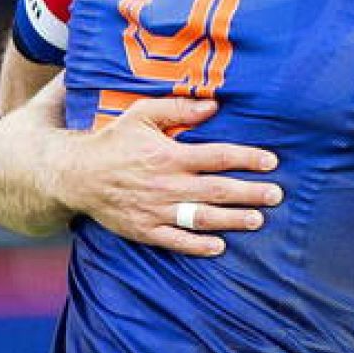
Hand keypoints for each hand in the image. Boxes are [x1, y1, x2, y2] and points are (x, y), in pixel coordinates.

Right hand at [55, 96, 282, 256]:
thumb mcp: (141, 114)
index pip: (218, 157)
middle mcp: (168, 185)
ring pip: (203, 218)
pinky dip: (199, 246)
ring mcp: (157, 211)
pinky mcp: (146, 230)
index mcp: (170, 155)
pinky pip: (177, 241)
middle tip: (276, 195)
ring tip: (258, 219)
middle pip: (218, 190)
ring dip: (233, 220)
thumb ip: (177, 109)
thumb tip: (213, 106)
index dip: (247, 158)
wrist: (77, 175)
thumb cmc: (113, 141)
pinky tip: (219, 247)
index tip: (271, 161)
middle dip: (250, 193)